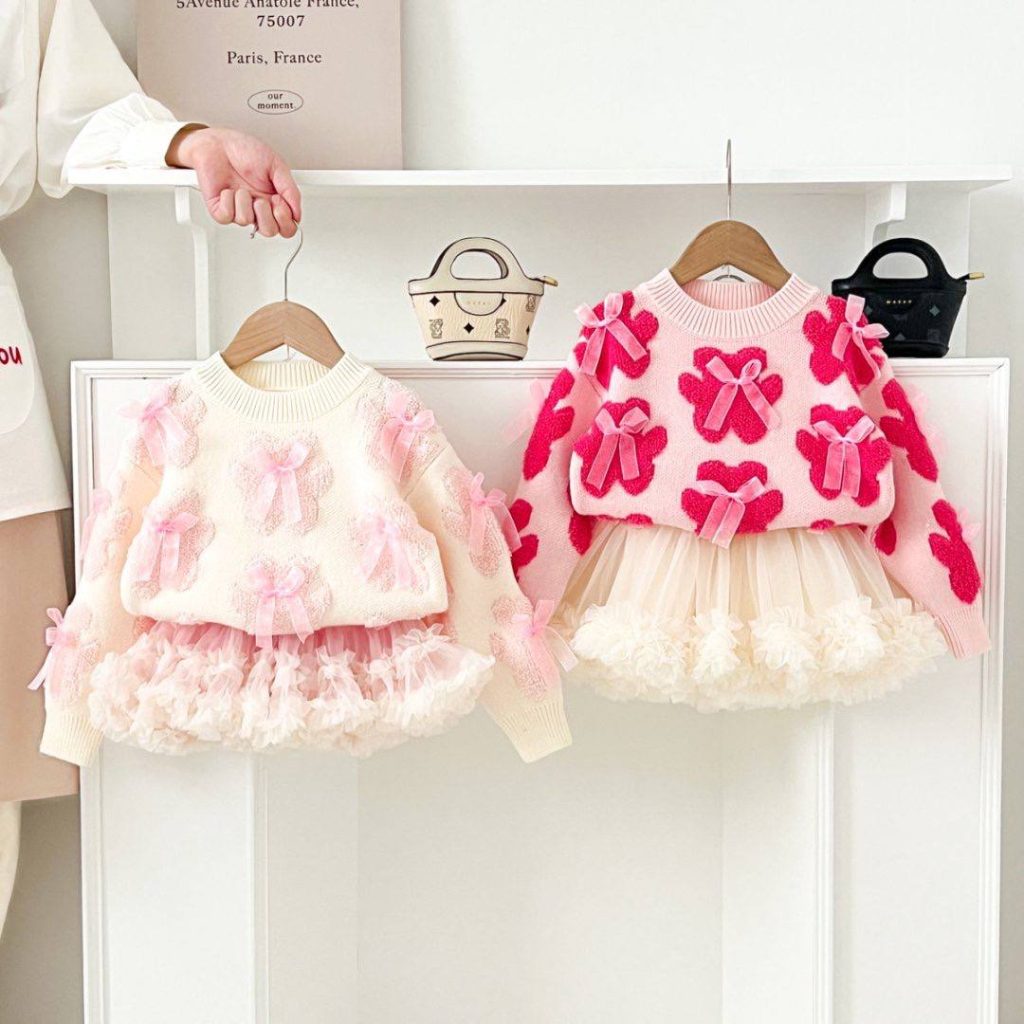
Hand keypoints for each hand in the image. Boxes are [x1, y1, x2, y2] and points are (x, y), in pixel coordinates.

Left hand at [166, 126, 301, 237]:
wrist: (217, 143)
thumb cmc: (244, 150)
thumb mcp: (276, 166)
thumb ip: (291, 191)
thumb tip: (297, 214)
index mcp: (274, 200)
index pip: (287, 227)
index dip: (285, 220)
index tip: (279, 202)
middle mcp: (257, 208)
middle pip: (270, 231)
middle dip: (266, 215)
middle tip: (262, 200)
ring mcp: (239, 210)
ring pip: (247, 222)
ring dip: (245, 201)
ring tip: (241, 188)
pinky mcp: (221, 210)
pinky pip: (227, 216)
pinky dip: (228, 200)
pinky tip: (228, 190)